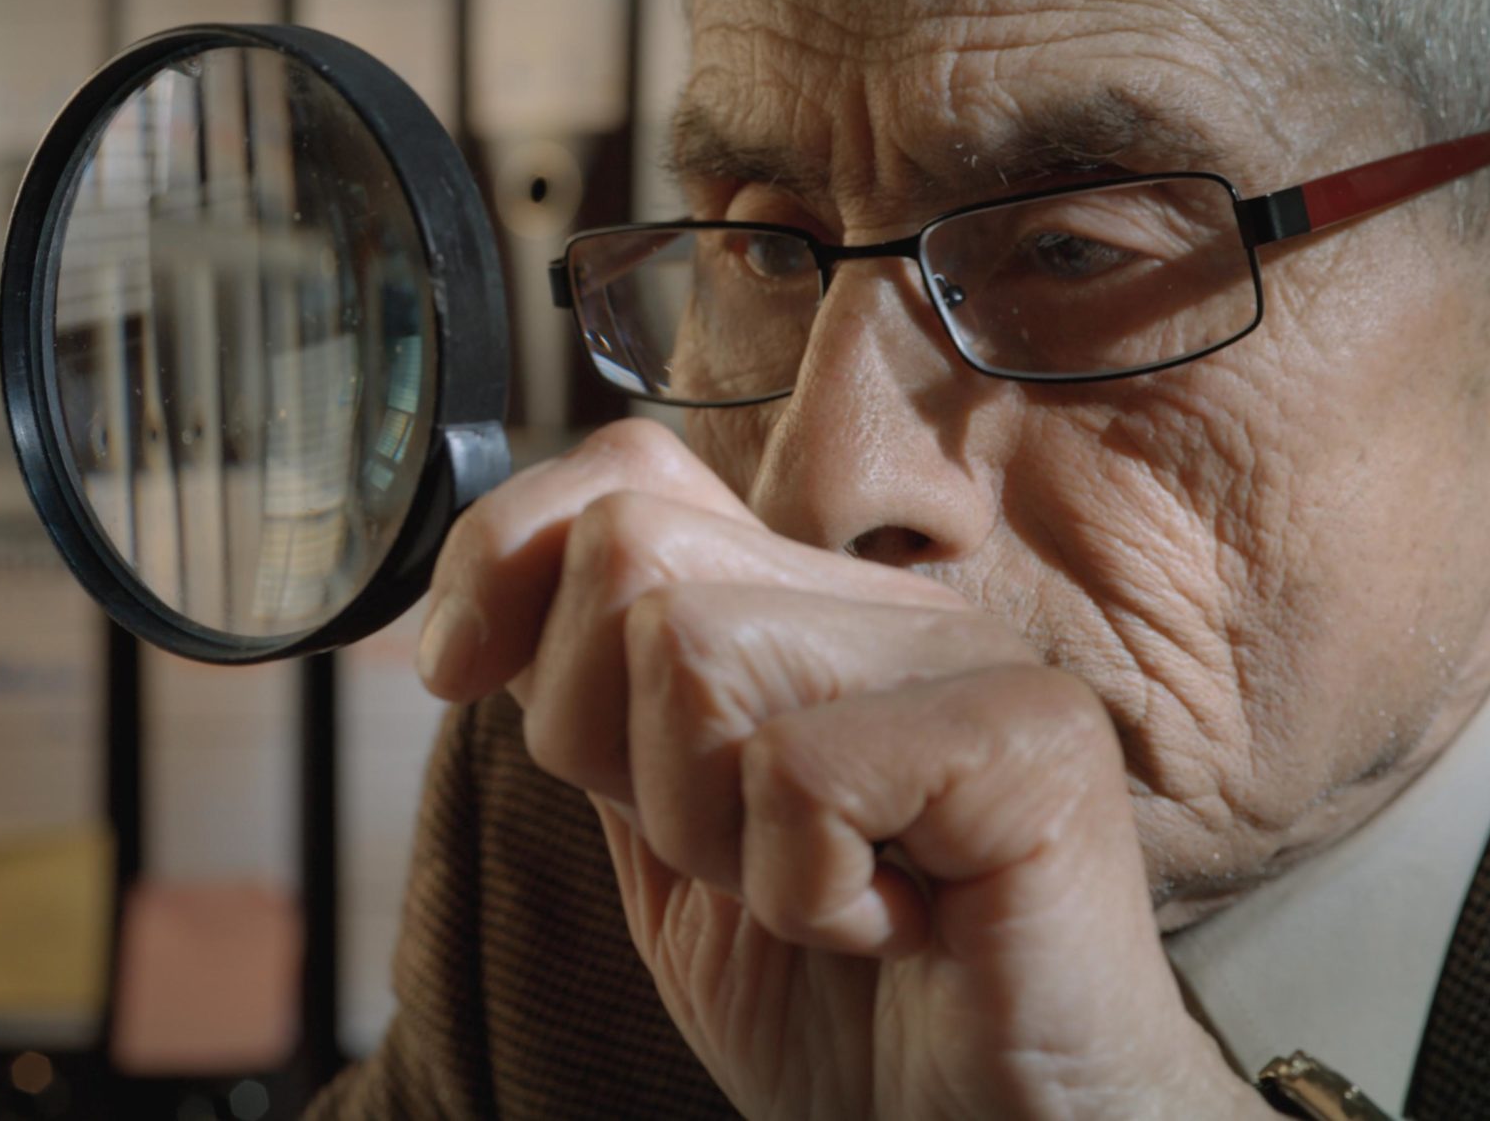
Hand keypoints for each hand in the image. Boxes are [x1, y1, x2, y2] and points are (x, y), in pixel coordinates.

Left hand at [417, 420, 1270, 1120]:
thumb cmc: (841, 1017)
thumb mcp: (664, 850)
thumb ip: (596, 719)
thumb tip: (474, 626)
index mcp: (799, 611)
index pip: (626, 471)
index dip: (506, 557)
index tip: (460, 677)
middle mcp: (884, 605)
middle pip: (628, 553)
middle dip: (603, 740)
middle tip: (724, 858)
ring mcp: (966, 656)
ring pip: (692, 651)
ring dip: (709, 834)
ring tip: (815, 902)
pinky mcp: (1030, 737)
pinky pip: (799, 773)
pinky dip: (804, 895)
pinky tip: (888, 930)